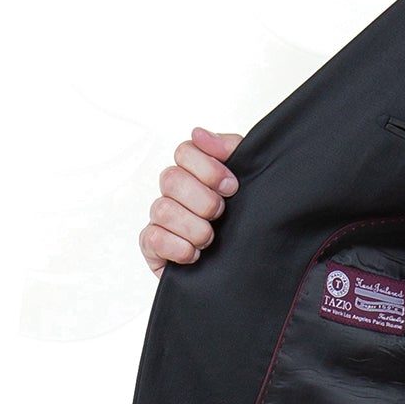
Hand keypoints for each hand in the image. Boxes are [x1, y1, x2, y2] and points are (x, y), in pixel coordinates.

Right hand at [138, 128, 242, 272]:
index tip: (232, 186)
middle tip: (221, 213)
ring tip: (210, 239)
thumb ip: (232, 149)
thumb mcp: (251, 181)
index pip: (185, 151)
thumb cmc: (248, 223)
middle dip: (202, 199)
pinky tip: (195, 255)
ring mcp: (162, 219)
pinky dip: (178, 247)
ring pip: (163, 209)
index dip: (207, 167)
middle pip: (171, 178)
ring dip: (193, 226)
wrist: (252, 269)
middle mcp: (176, 193)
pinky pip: (152, 237)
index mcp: (196, 174)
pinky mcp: (154, 247)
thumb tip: (199, 133)